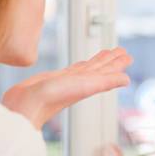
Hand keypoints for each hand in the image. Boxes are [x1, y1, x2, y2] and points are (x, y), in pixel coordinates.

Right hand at [2, 47, 132, 129]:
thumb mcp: (86, 86)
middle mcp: (82, 82)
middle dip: (111, 59)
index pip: (109, 70)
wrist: (26, 105)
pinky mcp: (54, 78)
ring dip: (98, 60)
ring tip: (107, 52)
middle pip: (101, 67)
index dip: (118, 63)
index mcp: (91, 83)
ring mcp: (69, 80)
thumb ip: (107, 81)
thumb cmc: (55, 97)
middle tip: (121, 50)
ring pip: (88, 67)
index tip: (128, 55)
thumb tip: (127, 80)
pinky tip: (81, 65)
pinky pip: (72, 69)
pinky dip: (80, 66)